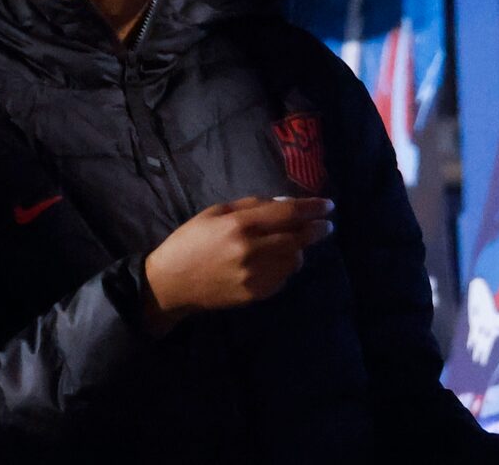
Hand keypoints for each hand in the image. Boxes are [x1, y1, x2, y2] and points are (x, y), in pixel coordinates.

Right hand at [141, 196, 334, 330]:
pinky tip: (277, 262)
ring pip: (294, 260)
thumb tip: (285, 203)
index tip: (328, 206)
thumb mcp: (216, 212)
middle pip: (298, 238)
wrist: (170, 284)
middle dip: (317, 229)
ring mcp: (254, 276)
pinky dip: (286, 268)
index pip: (288, 213)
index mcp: (240, 225)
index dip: (312, 208)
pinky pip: (282, 278)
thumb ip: (252, 206)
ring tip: (295, 243)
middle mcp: (251, 251)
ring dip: (300, 249)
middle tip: (326, 225)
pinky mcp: (254, 295)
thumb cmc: (190, 241)